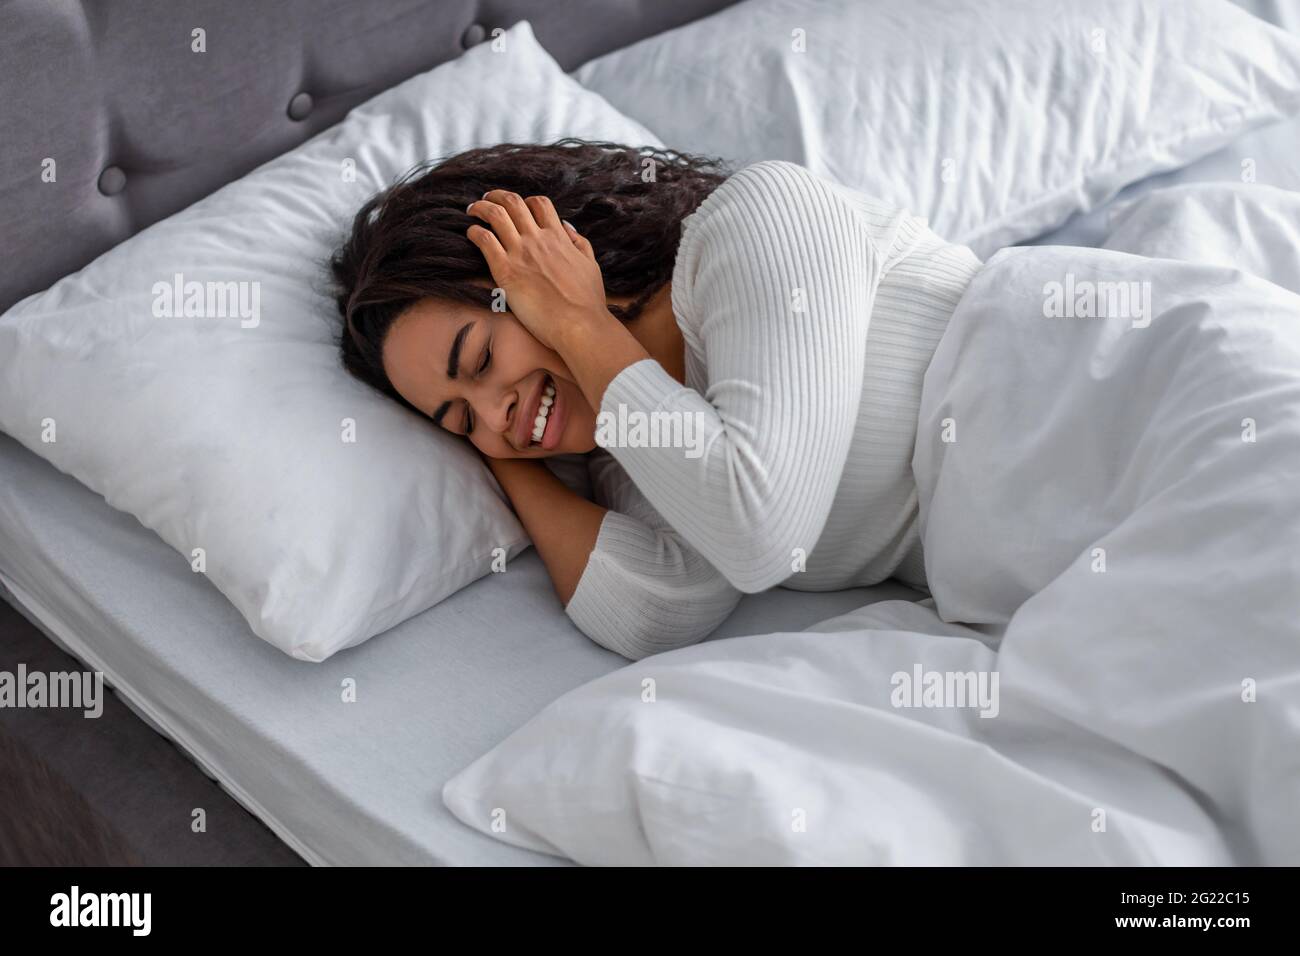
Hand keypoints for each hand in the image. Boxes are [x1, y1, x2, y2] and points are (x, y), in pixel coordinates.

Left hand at [466, 190, 609, 352]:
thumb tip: (566, 227)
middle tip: (488, 198)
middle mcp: (538, 240)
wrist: (580, 325)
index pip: (539, 204)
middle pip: (513, 202)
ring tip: (473, 210)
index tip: (518, 208)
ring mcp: (521, 254)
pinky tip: (471, 234)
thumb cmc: (587, 301)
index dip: (526, 201)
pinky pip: (484, 240)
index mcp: (559, 237)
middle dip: (497, 196)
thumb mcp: (590, 264)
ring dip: (481, 207)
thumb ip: (578, 243)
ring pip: (495, 215)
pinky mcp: (506, 272)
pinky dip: (474, 232)